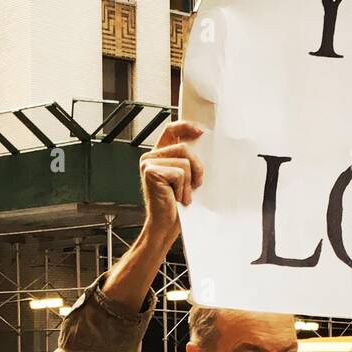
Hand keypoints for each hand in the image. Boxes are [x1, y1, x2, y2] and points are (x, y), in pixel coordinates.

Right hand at [139, 121, 204, 244]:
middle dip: (196, 167)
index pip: (171, 129)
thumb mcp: (186, 177)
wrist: (165, 225)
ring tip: (183, 194)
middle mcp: (151, 157)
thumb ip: (189, 160)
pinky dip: (183, 188)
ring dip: (189, 181)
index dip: (186, 126)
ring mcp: (148, 163)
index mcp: (159, 155)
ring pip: (184, 161)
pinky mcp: (150, 172)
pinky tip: (176, 198)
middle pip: (183, 147)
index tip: (201, 132)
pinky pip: (179, 173)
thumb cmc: (176, 205)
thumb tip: (203, 143)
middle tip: (196, 184)